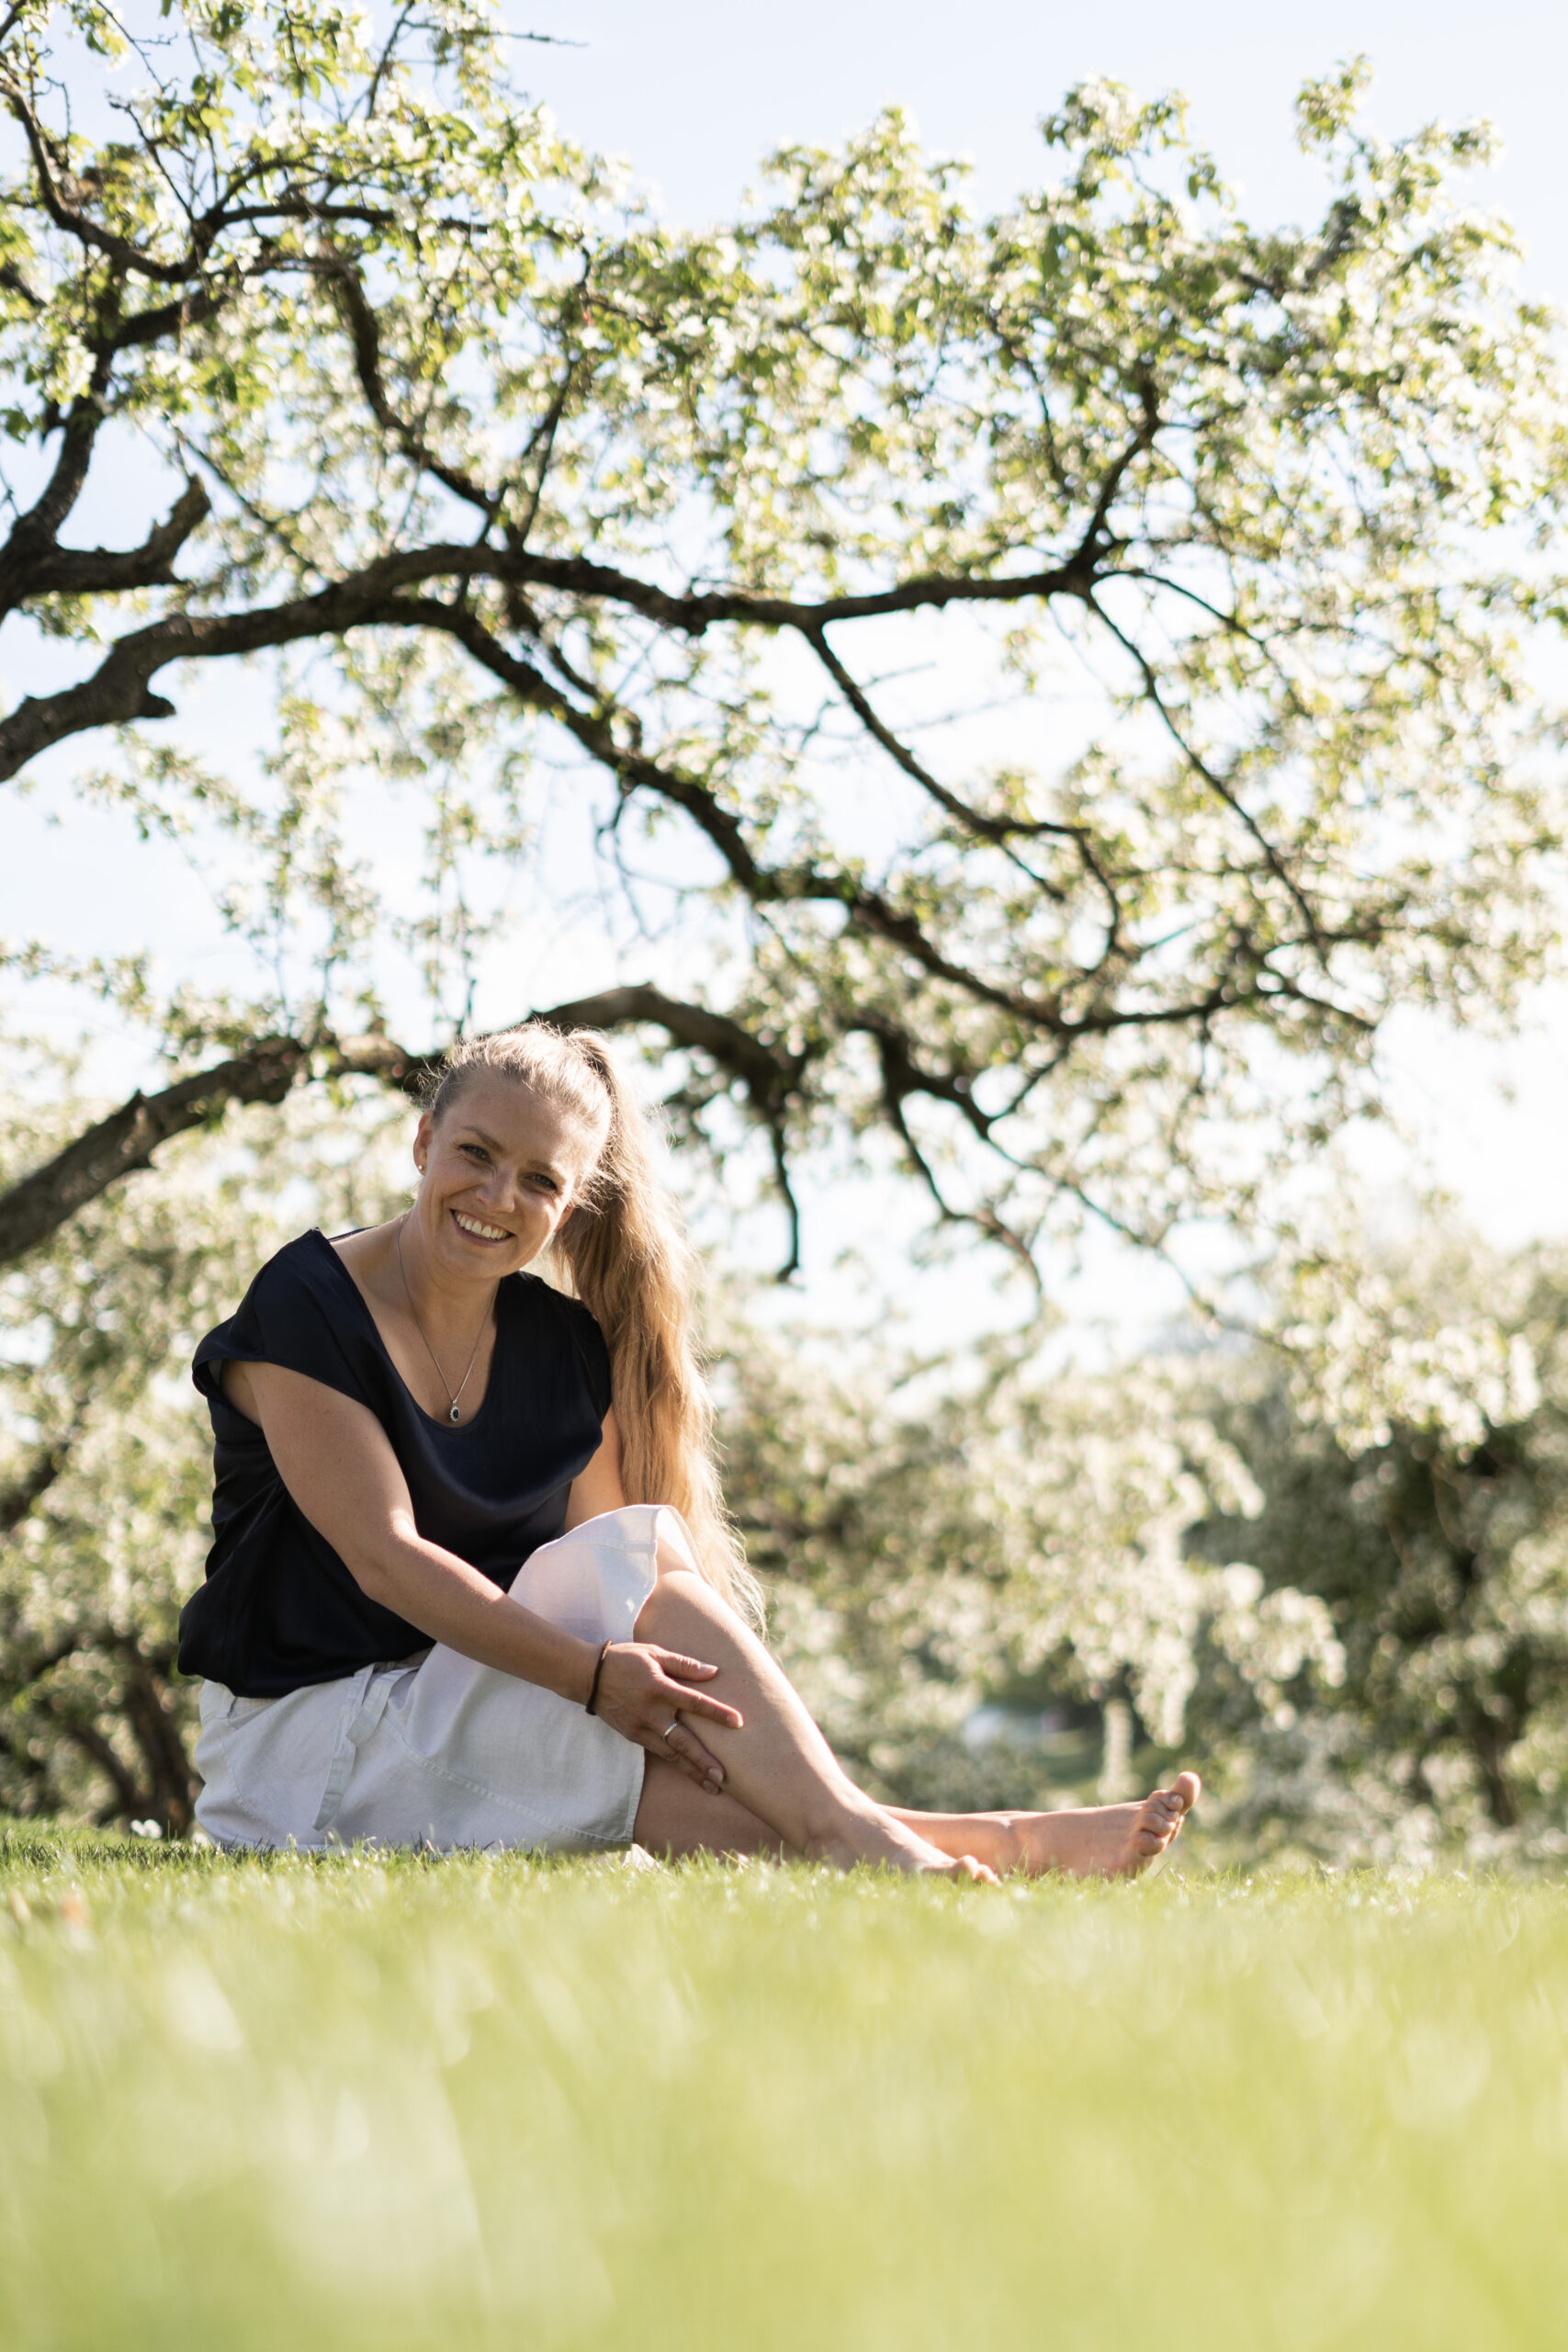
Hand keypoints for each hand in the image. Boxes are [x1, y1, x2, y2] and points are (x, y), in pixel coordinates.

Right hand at [591, 1640, 741, 1793]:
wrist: (589, 1676)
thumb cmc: (625, 1659)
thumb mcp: (654, 1653)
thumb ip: (684, 1664)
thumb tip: (714, 1671)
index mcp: (659, 1689)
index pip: (695, 1703)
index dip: (717, 1713)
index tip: (739, 1723)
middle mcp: (651, 1713)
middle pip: (683, 1741)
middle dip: (703, 1761)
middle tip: (723, 1778)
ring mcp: (640, 1728)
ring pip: (671, 1755)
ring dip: (691, 1771)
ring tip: (711, 1785)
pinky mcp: (632, 1736)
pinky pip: (658, 1752)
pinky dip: (674, 1764)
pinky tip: (688, 1772)